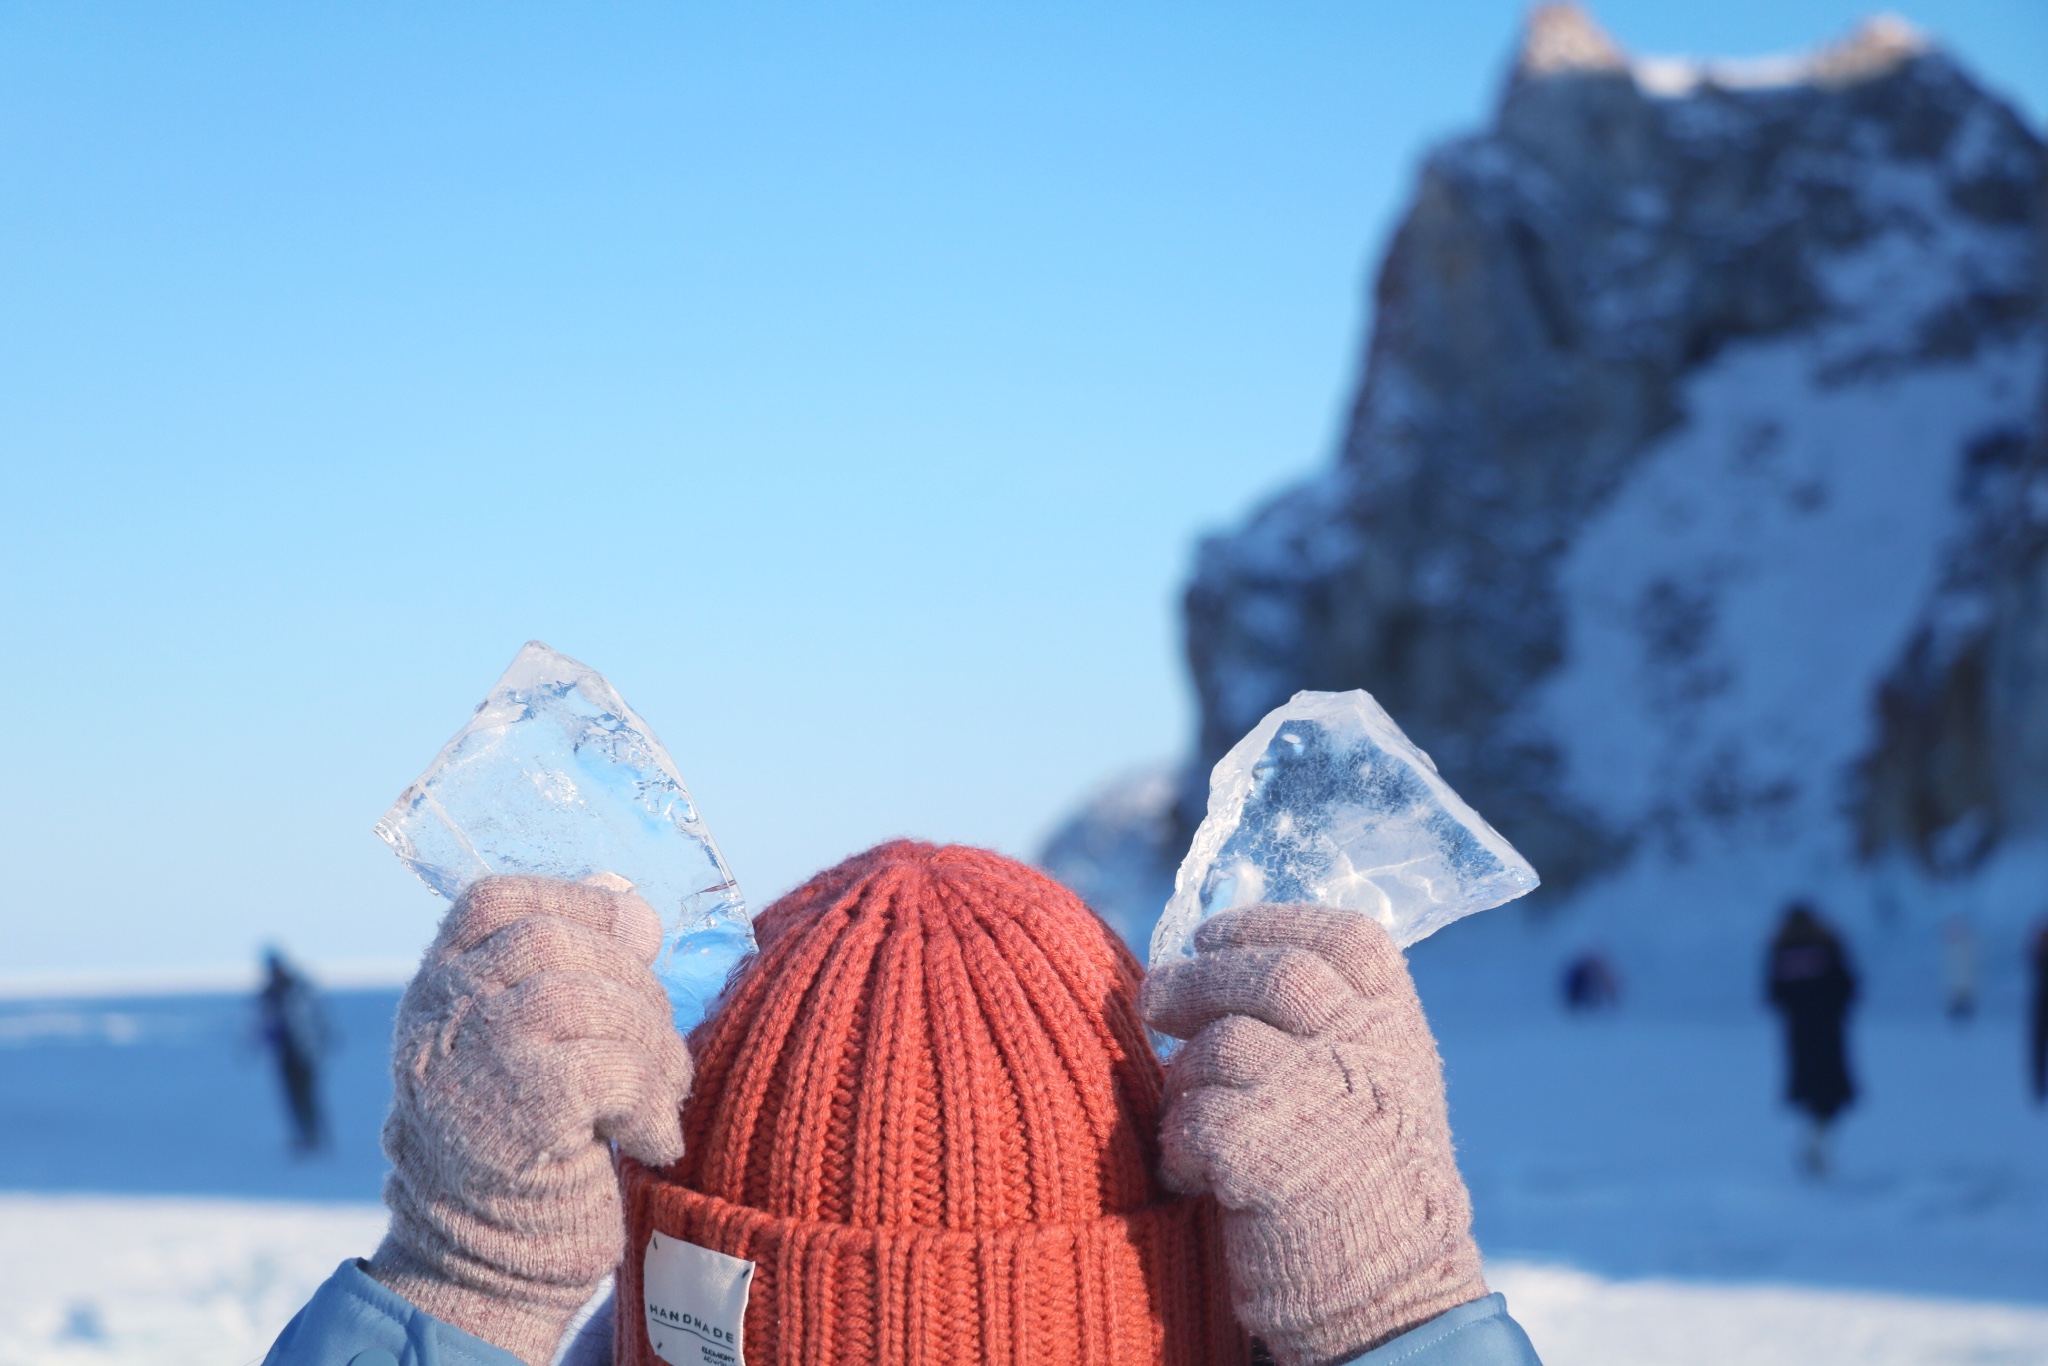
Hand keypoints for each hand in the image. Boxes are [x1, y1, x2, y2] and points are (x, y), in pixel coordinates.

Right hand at [369, 875, 694, 1364]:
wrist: (483, 1267)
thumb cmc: (526, 1148)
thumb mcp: (535, 1047)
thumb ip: (572, 974)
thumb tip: (635, 906)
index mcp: (439, 990)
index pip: (493, 901)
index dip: (573, 899)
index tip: (627, 932)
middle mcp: (440, 1014)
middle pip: (555, 942)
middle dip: (632, 983)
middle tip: (660, 1045)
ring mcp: (471, 1057)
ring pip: (590, 999)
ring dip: (653, 1044)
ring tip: (666, 1095)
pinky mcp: (517, 1108)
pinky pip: (614, 1068)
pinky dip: (652, 1102)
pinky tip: (653, 1141)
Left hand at [1141, 905, 1485, 1365]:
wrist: (1387, 1303)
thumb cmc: (1359, 1189)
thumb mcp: (1372, 1090)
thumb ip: (1323, 1025)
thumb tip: (1215, 958)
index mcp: (1399, 1033)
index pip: (1349, 938)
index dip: (1270, 923)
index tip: (1212, 934)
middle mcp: (1374, 1055)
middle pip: (1277, 974)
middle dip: (1200, 978)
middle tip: (1154, 997)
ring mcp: (1327, 1100)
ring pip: (1225, 1043)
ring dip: (1186, 1074)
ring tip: (1186, 1109)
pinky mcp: (1273, 1154)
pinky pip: (1195, 1118)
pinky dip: (1179, 1142)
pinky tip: (1191, 1170)